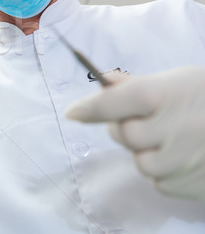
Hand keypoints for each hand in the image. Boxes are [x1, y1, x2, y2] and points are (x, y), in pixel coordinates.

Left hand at [66, 67, 204, 199]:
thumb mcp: (179, 80)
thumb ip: (138, 84)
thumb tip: (104, 81)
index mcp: (163, 94)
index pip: (112, 102)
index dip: (90, 108)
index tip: (73, 113)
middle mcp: (170, 127)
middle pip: (123, 134)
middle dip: (127, 128)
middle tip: (149, 121)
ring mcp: (182, 159)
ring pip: (140, 162)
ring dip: (148, 153)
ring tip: (175, 139)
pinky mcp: (191, 184)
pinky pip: (159, 182)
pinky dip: (166, 172)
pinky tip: (188, 157)